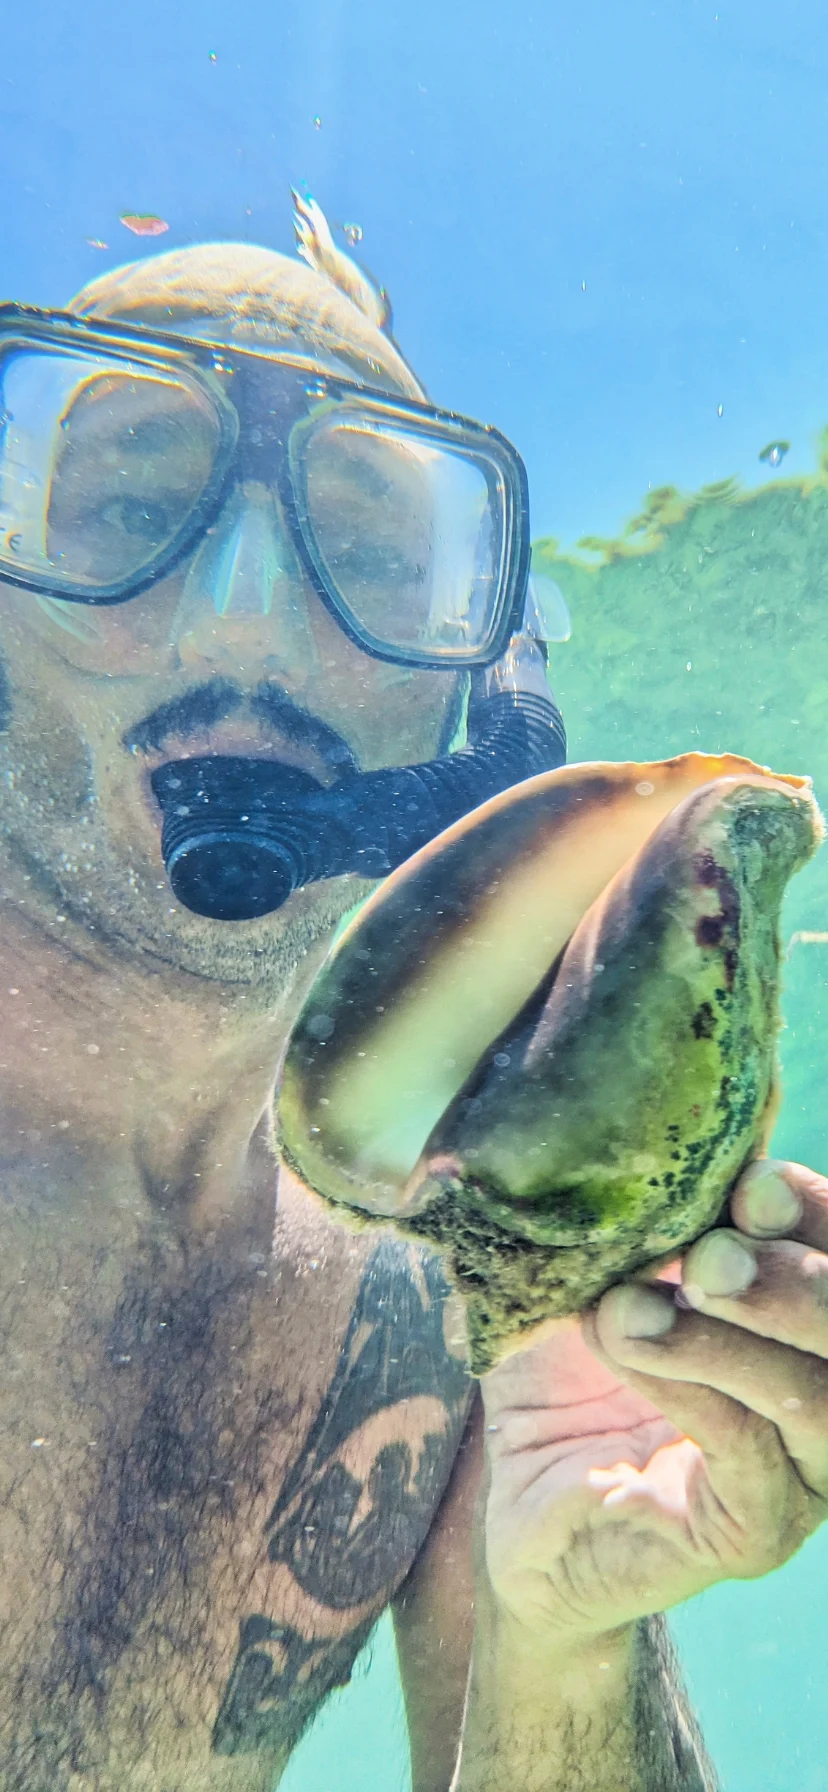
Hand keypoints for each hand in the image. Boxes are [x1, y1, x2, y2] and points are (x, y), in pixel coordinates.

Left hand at [480, 1159, 827, 1646]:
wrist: (514, 1503)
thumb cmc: (566, 1372)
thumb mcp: (597, 1273)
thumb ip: (638, 1215)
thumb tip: (640, 1116)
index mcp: (800, 1323)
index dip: (818, 1215)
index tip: (752, 1183)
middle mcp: (824, 1397)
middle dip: (793, 1277)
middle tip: (709, 1251)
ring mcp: (801, 1474)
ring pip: (817, 1398)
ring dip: (733, 1336)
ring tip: (638, 1302)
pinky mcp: (756, 1534)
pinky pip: (747, 1455)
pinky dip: (689, 1386)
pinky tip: (625, 1344)